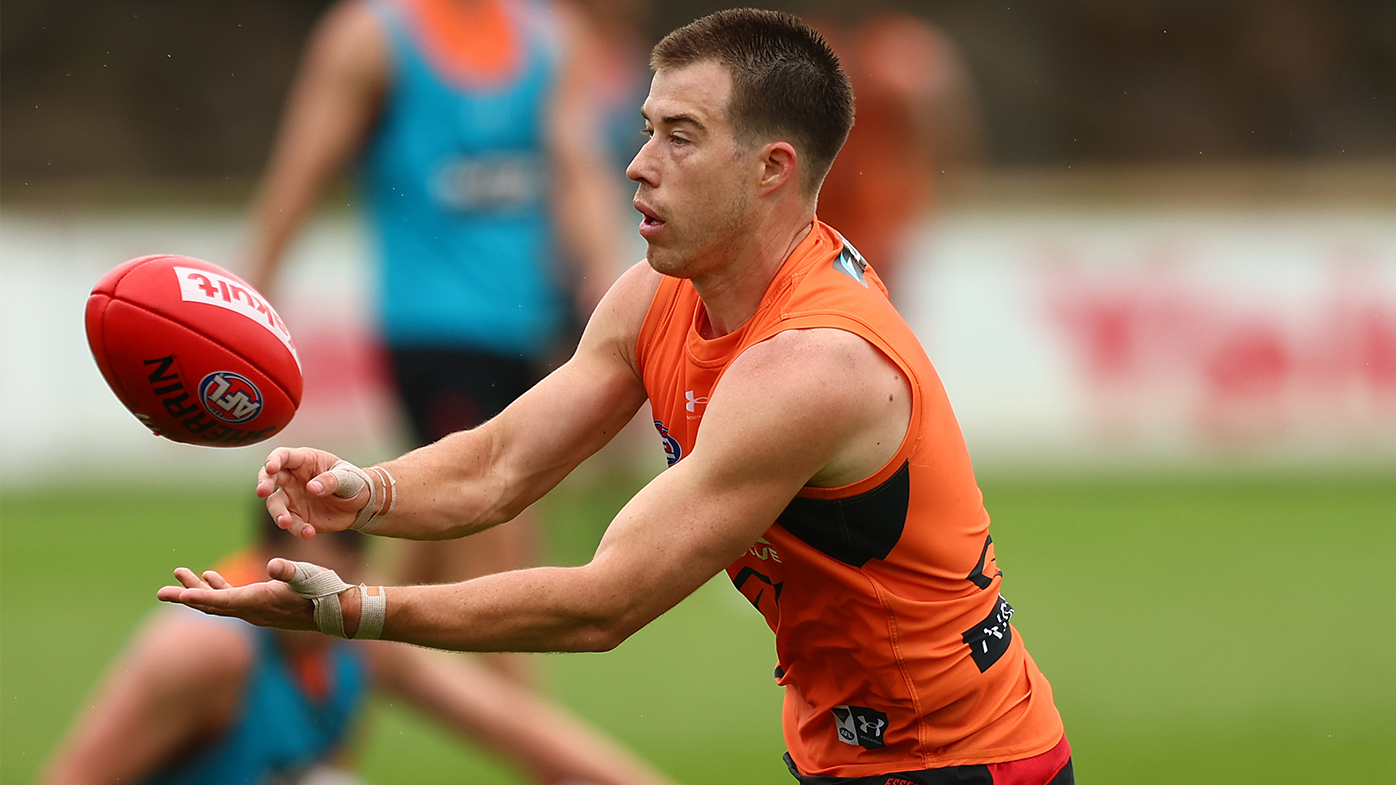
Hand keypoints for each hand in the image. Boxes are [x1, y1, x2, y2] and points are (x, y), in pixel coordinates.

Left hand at [155, 560, 319, 631]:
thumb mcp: (306, 576)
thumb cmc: (322, 591)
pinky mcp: (261, 606)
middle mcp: (251, 610)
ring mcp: (255, 610)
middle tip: (161, 592)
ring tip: (180, 574)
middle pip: (210, 605)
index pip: (219, 602)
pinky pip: (230, 600)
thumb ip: (288, 571)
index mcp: (257, 601)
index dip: (195, 597)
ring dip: (198, 590)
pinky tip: (210, 577)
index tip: (173, 594)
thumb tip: (274, 565)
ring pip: (218, 603)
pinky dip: (217, 589)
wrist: (335, 611)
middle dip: (186, 596)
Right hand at [256, 447, 368, 538]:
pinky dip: (297, 529)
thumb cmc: (352, 482)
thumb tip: (311, 488)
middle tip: (263, 492)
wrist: (360, 504)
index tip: (271, 468)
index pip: (283, 456)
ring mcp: (292, 498)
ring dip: (278, 513)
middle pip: (270, 478)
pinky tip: (308, 533)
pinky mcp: (296, 516)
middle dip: (264, 483)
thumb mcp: (347, 478)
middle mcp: (292, 478)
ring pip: (275, 504)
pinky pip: (291, 523)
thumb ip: (331, 481)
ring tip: (285, 523)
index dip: (274, 460)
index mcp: (304, 461)